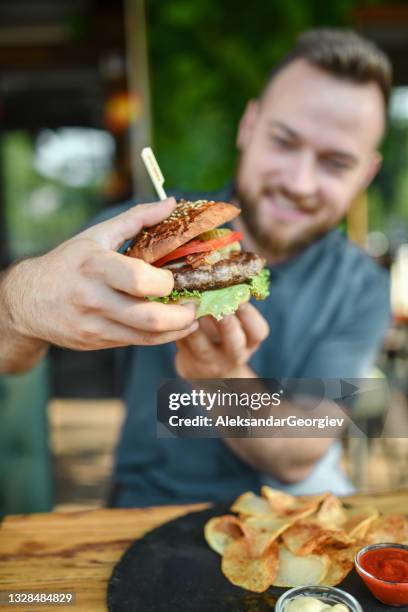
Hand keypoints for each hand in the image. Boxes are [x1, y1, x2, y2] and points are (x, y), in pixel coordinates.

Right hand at [3, 198, 197, 349]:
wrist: (28, 300)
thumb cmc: (68, 263)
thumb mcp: (97, 235)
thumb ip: (137, 218)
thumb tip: (171, 203)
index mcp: (96, 266)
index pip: (140, 280)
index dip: (167, 283)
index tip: (176, 278)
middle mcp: (94, 298)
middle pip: (150, 318)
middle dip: (182, 315)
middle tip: (194, 304)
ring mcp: (94, 324)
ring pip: (147, 337)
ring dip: (177, 330)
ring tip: (189, 318)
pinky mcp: (96, 342)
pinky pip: (136, 342)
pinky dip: (158, 336)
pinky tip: (169, 326)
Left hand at [175, 303, 268, 377]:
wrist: (207, 367)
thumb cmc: (223, 334)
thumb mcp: (235, 322)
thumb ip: (231, 302)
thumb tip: (223, 269)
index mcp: (250, 342)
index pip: (258, 331)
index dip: (248, 313)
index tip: (238, 296)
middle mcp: (234, 356)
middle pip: (234, 341)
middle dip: (226, 322)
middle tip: (215, 303)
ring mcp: (211, 364)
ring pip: (202, 346)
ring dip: (195, 324)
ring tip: (188, 304)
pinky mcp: (189, 367)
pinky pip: (182, 345)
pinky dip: (177, 327)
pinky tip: (172, 312)